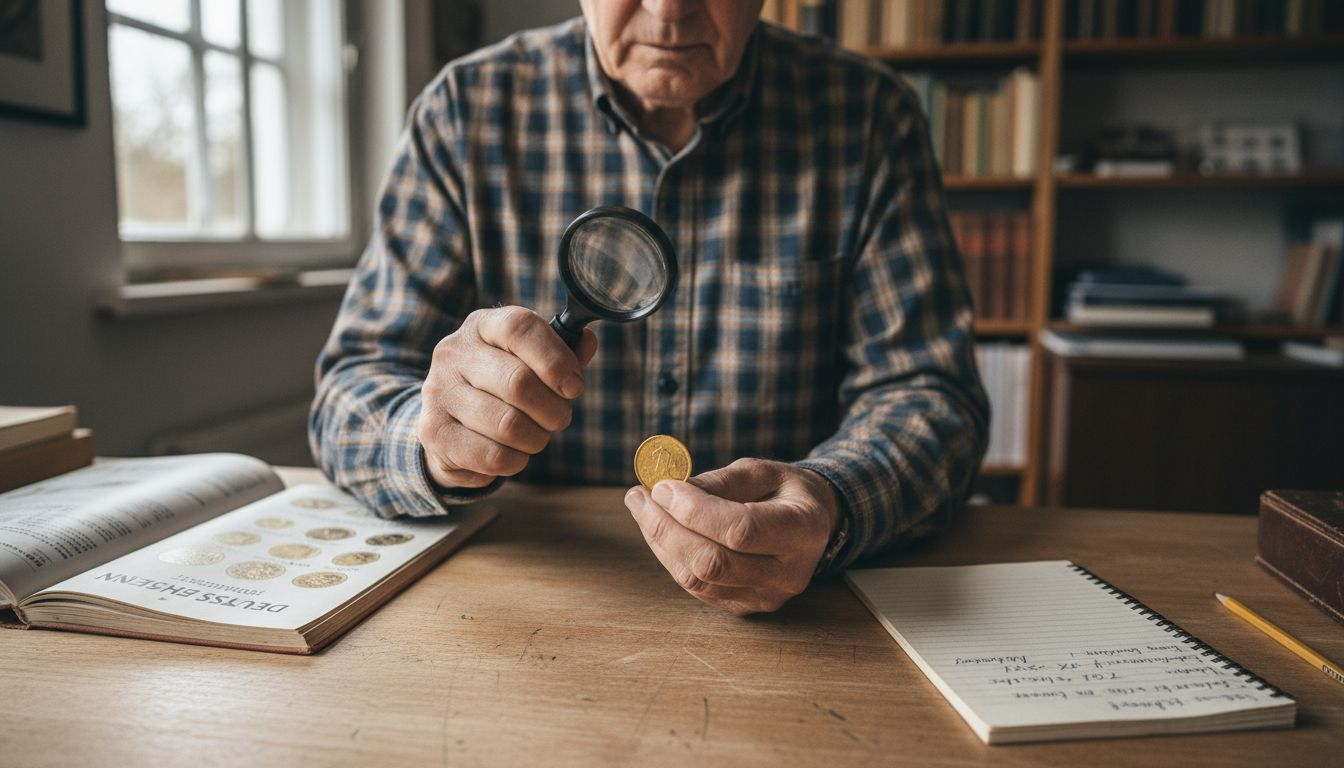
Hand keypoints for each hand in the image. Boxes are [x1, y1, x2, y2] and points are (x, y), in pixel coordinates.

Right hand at [419, 306, 596, 488]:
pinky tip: (513, 452)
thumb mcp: (530, 360)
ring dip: (536, 438)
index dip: (556, 359)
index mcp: (482, 325)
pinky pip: (493, 456)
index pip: (520, 328)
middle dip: (553, 409)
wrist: (449, 419)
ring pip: (508, 424)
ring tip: (535, 435)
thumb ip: (563, 352)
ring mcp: (438, 393)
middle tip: (559, 418)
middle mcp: (453, 353)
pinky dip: (516, 460)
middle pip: (518, 382)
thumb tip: (587, 341)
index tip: (574, 386)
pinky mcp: (435, 433)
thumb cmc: (501, 384)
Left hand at [624, 458, 840, 615]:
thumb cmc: (784, 492)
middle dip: (666, 528)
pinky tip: (660, 530)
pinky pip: (697, 588)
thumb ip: (720, 482)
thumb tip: (670, 492)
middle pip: (713, 563)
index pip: (741, 530)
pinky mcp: (746, 607)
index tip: (662, 486)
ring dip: (660, 542)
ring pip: (698, 580)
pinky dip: (670, 557)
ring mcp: (767, 597)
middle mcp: (789, 573)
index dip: (695, 511)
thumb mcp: (762, 472)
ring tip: (642, 507)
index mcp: (802, 530)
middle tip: (639, 496)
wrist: (812, 526)